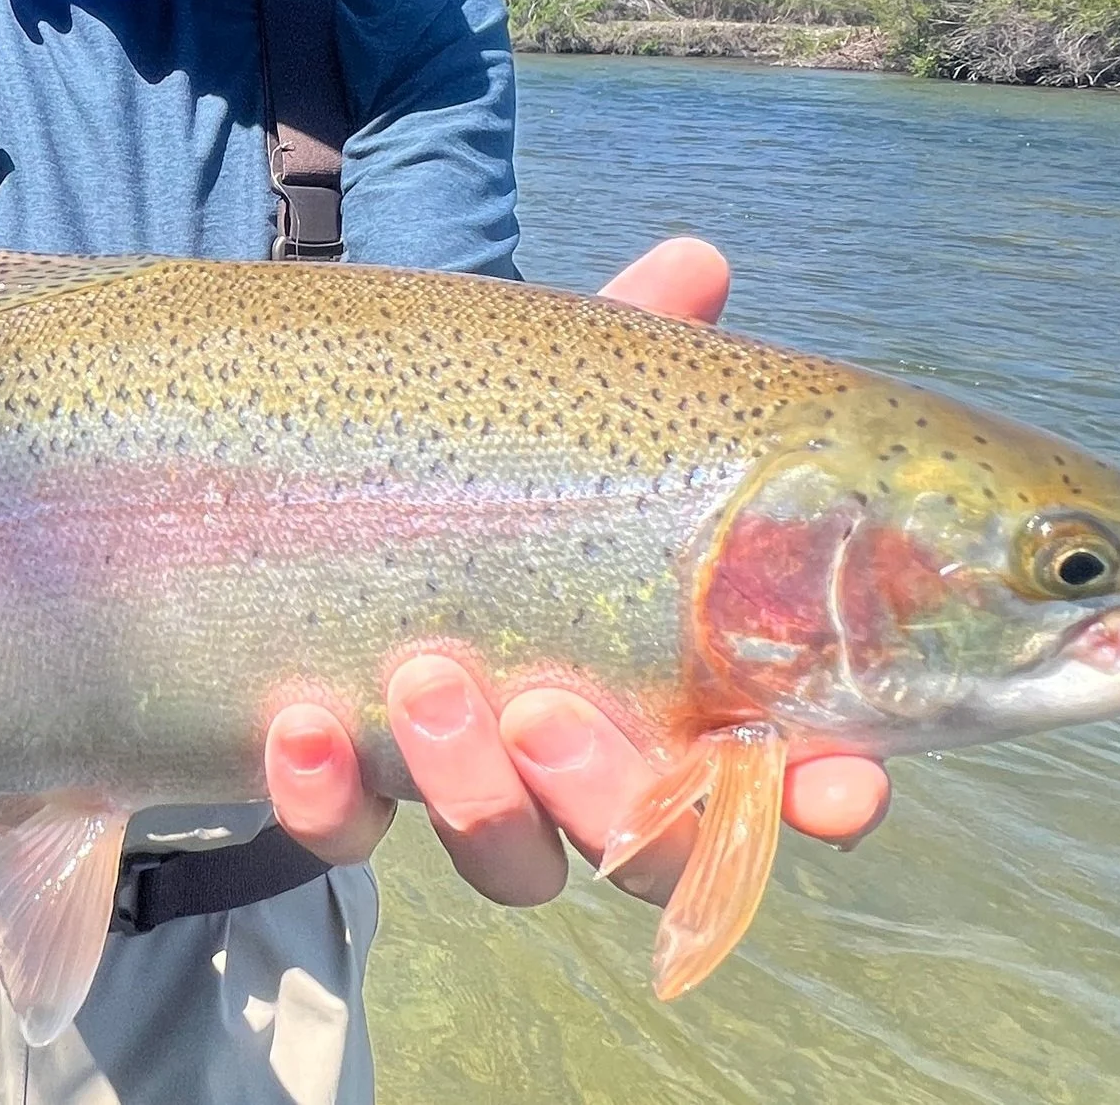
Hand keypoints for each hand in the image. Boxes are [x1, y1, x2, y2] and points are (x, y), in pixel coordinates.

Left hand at [263, 237, 894, 904]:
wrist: (286, 511)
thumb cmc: (475, 466)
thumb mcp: (551, 407)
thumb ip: (628, 349)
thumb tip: (693, 261)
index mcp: (661, 682)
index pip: (768, 773)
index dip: (816, 796)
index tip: (833, 787)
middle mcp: (577, 761)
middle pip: (641, 845)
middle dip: (607, 796)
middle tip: (546, 709)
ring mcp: (463, 790)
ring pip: (510, 859)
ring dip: (473, 791)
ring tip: (423, 677)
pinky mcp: (346, 797)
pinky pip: (345, 834)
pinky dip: (328, 796)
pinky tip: (300, 723)